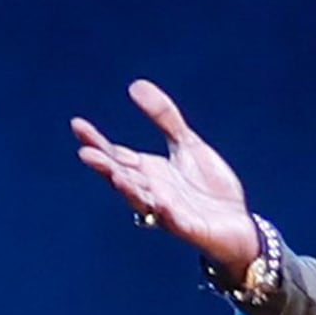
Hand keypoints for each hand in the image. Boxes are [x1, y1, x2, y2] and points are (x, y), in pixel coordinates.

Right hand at [70, 79, 261, 272]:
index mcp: (148, 172)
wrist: (237, 224)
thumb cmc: (208, 187)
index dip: (97, 141)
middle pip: (123, 178)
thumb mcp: (187, 144)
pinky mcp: (190, 229)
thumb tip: (135, 85)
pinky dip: (166, 214)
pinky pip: (175, 222)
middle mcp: (152, 192)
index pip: (116, 155)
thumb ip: (164, 118)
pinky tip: (160, 202)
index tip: (77, 124)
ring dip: (129, 190)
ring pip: (142, 201)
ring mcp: (168, 212)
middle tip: (86, 153)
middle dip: (105, 167)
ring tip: (116, 177)